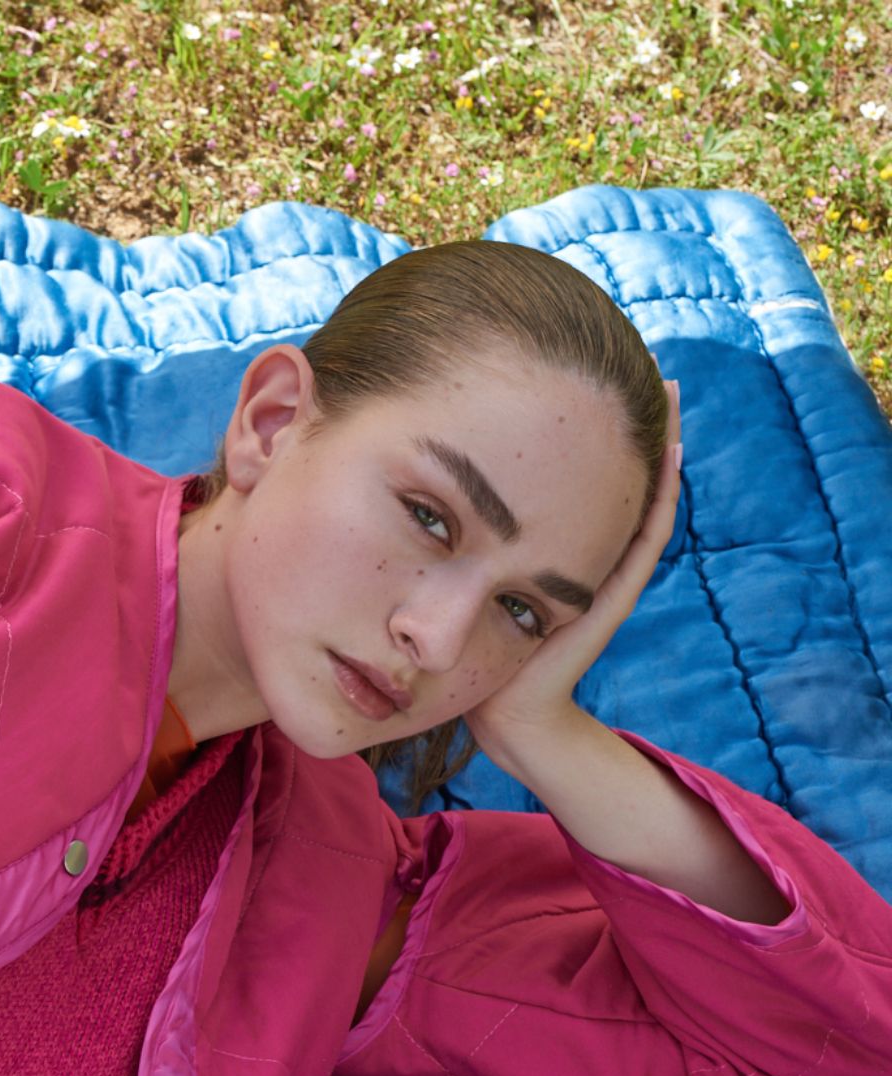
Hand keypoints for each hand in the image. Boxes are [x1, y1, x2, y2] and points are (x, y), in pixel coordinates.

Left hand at [464, 377, 682, 759]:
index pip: (579, 471)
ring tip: (666, 388)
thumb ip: (454, 534)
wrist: (505, 712)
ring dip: (658, 443)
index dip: (585, 423)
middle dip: (627, 416)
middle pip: (617, 471)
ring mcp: (606, 571)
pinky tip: (668, 452)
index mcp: (557, 543)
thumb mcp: (463, 572)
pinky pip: (645, 536)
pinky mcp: (611, 596)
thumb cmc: (474, 649)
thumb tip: (410, 477)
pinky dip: (660, 494)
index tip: (584, 366)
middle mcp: (589, 551)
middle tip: (639, 358)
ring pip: (643, 494)